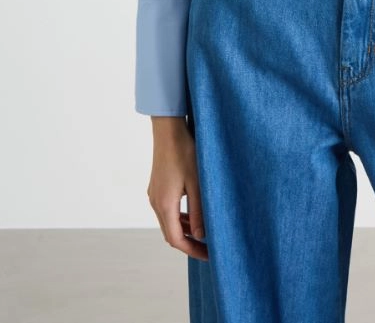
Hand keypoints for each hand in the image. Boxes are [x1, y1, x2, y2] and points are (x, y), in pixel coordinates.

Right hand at [146, 117, 207, 260]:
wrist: (168, 130)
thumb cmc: (185, 153)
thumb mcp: (197, 183)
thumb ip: (199, 210)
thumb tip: (201, 235)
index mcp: (165, 205)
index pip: (176, 239)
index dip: (193, 250)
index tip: (209, 255)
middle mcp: (155, 202)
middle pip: (171, 233)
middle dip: (189, 243)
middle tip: (208, 248)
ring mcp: (154, 194)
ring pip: (168, 222)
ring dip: (185, 230)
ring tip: (204, 233)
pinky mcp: (157, 187)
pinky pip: (167, 210)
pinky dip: (179, 217)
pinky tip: (193, 214)